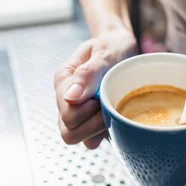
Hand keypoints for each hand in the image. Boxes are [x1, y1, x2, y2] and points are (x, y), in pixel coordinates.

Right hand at [54, 28, 137, 148]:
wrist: (122, 46)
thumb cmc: (113, 47)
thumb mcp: (104, 53)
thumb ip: (88, 74)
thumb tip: (71, 97)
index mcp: (64, 82)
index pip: (67, 115)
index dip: (88, 113)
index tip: (102, 97)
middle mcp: (66, 99)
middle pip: (69, 133)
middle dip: (93, 125)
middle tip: (108, 104)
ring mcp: (76, 112)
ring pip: (79, 138)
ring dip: (98, 130)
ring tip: (112, 109)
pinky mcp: (89, 120)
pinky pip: (92, 139)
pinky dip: (105, 132)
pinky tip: (115, 116)